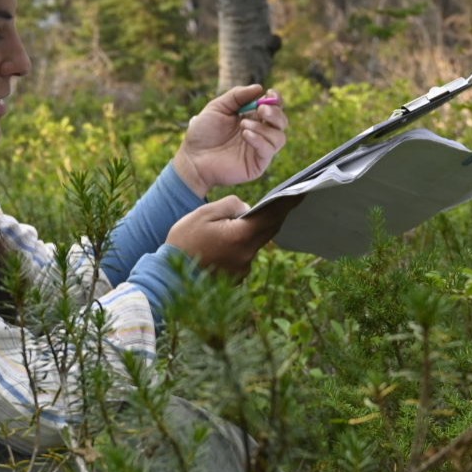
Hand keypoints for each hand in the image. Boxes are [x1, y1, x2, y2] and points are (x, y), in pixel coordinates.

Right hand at [165, 195, 299, 277]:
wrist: (168, 279)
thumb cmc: (183, 243)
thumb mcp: (203, 214)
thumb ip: (230, 205)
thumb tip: (247, 208)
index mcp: (241, 236)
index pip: (272, 215)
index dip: (288, 202)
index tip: (303, 191)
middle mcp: (247, 255)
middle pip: (268, 230)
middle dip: (274, 214)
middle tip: (282, 200)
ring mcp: (243, 269)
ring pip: (255, 243)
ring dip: (252, 231)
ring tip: (240, 221)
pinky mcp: (236, 277)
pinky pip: (244, 255)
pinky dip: (240, 245)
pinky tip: (225, 242)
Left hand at [172, 85, 288, 195]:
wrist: (192, 158)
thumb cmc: (202, 133)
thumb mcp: (217, 107)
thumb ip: (237, 95)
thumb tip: (259, 88)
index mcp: (252, 117)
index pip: (274, 107)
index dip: (276, 99)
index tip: (270, 92)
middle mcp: (259, 133)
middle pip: (282, 122)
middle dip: (275, 113)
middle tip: (261, 109)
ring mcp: (259, 149)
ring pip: (279, 137)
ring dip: (263, 127)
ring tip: (243, 125)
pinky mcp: (258, 164)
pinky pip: (269, 150)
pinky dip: (259, 139)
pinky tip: (245, 134)